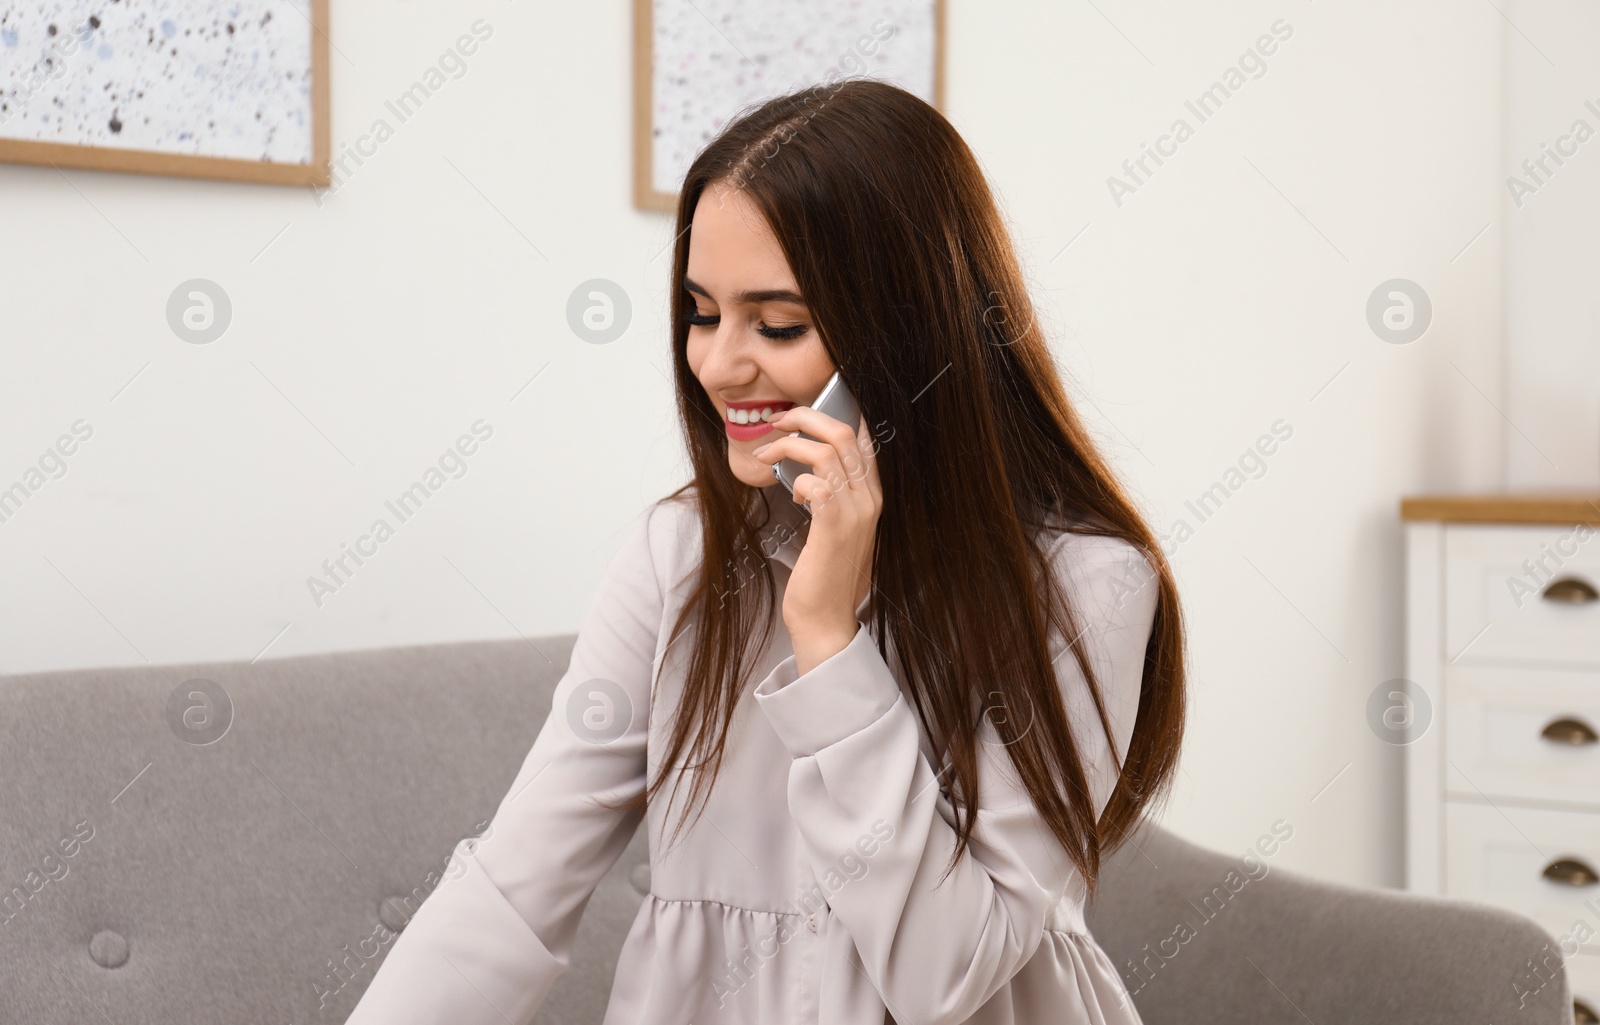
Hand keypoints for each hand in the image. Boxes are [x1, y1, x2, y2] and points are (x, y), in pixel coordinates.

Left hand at [752, 405, 882, 673]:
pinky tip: (791, 494)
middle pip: (843, 433)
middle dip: (804, 416)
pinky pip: (816, 482)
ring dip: (789, 444)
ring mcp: (855, 512)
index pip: (863, 438)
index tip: (802, 413)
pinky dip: (797, 479)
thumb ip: (832, 498)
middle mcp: (869, 499)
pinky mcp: (834, 526)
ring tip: (768, 455)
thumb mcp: (836, 530)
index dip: (834, 414)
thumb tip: (807, 474)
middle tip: (778, 422)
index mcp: (872, 496)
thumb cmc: (824, 576)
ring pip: (825, 451)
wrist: (826, 619)